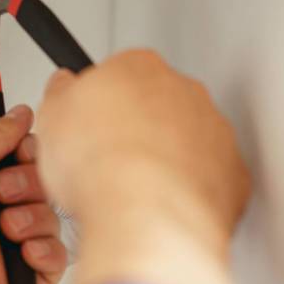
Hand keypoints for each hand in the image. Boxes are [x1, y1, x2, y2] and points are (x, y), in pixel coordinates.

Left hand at [0, 105, 67, 283]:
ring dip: (36, 216)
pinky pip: (52, 265)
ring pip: (49, 222)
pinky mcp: (11, 283)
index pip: (19, 159)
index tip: (22, 150)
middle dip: (30, 182)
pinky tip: (23, 248)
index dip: (28, 152)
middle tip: (3, 188)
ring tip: (6, 225)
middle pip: (39, 187)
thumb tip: (19, 116)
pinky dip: (47, 252)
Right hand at [35, 50, 250, 283]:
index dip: (101, 102)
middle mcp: (183, 91)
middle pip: (159, 102)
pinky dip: (192, 189)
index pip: (120, 71)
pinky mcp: (233, 172)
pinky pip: (212, 176)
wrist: (144, 216)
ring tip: (135, 188)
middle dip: (138, 126)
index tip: (90, 123)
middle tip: (110, 159)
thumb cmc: (100, 168)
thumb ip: (61, 93)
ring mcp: (213, 130)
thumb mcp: (50, 118)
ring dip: (167, 157)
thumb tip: (64, 87)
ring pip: (190, 138)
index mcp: (138, 67)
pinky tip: (163, 205)